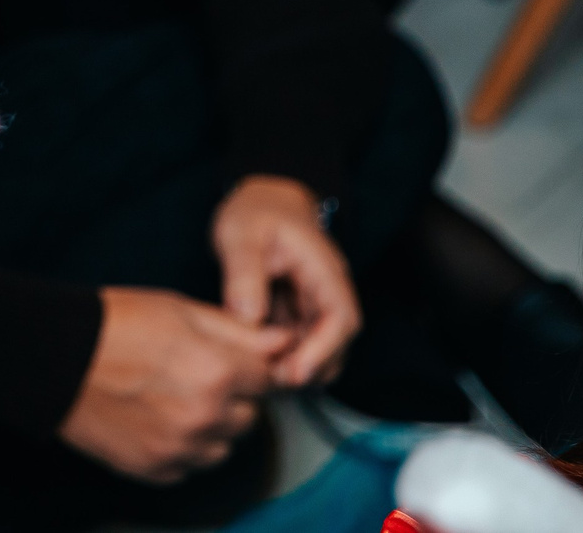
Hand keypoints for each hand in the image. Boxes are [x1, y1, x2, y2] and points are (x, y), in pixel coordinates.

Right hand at [58, 287, 290, 482]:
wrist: (54, 358)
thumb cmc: (116, 323)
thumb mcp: (181, 310)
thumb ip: (239, 331)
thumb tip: (284, 341)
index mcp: (218, 372)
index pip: (268, 379)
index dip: (250, 366)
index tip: (230, 358)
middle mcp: (206, 417)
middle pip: (249, 416)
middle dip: (233, 397)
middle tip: (194, 372)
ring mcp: (181, 448)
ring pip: (223, 445)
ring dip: (211, 426)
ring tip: (172, 396)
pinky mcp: (156, 469)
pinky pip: (190, 464)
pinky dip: (182, 446)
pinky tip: (155, 418)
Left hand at [211, 175, 359, 387]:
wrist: (261, 201)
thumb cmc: (256, 212)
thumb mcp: (241, 233)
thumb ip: (244, 272)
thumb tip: (248, 316)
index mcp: (323, 270)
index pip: (341, 318)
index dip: (323, 350)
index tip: (295, 372)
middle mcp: (326, 292)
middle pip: (336, 344)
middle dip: (309, 367)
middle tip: (269, 380)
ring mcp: (314, 305)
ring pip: (318, 350)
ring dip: (295, 366)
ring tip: (259, 373)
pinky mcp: (298, 314)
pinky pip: (297, 344)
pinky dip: (281, 356)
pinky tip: (254, 359)